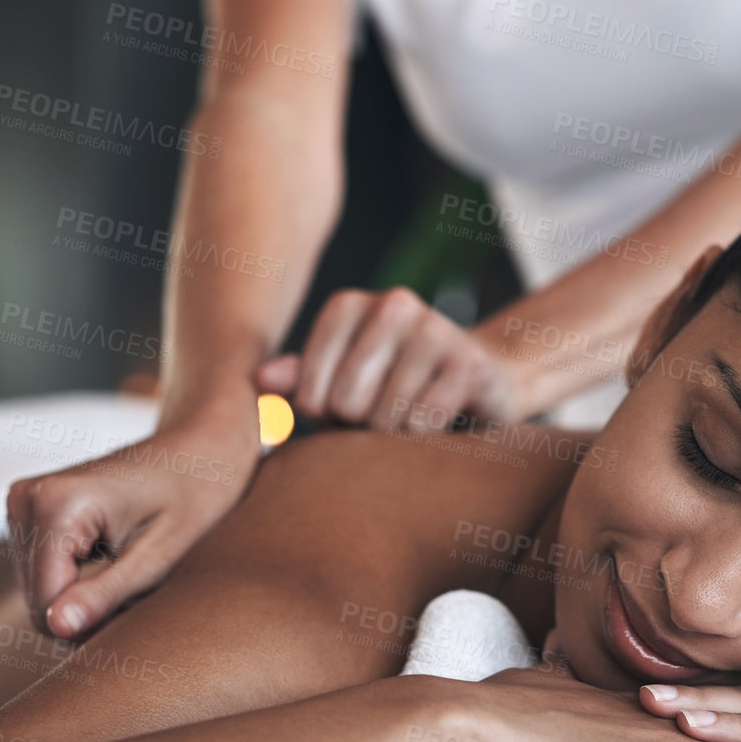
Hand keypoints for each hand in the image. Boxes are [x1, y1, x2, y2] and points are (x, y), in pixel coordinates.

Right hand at [5, 421, 254, 640]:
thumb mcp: (157, 557)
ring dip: (85, 593)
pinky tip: (111, 554)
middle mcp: (26, 498)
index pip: (46, 603)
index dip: (92, 622)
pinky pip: (43, 572)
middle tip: (140, 581)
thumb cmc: (192, 499)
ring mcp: (22, 503)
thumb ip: (105, 594)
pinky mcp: (29, 511)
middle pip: (40, 600)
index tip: (138, 604)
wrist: (197, 451)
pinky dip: (79, 577)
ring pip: (40, 591)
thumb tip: (56, 628)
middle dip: (89, 606)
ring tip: (128, 564)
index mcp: (55, 504)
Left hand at [254, 287, 517, 431]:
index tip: (344, 410)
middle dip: (361, 426)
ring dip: (395, 434)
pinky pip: (422, 423)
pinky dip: (426, 437)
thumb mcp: (339, 382)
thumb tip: (261, 380)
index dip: (324, 417)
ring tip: (411, 416)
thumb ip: (300, 381)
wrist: (479, 383)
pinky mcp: (469, 363)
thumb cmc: (392, 387)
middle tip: (384, 413)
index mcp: (349, 305)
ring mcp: (435, 329)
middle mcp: (393, 304)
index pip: (309, 388)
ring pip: (385, 417)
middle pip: (346, 403)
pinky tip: (440, 421)